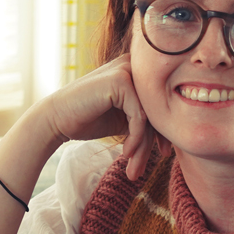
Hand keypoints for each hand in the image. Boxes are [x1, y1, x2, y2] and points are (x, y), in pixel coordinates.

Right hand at [41, 54, 158, 179]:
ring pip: (150, 116)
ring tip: (133, 169)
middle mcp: (135, 65)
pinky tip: (126, 152)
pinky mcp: (120, 80)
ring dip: (143, 147)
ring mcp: (128, 69)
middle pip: (157, 110)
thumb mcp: (125, 119)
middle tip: (144, 168)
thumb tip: (176, 136)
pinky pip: (139, 116)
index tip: (163, 155)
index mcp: (138, 71)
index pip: (161, 105)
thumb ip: (147, 120)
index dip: (163, 132)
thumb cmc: (88, 119)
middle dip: (154, 143)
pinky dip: (135, 138)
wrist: (56, 118)